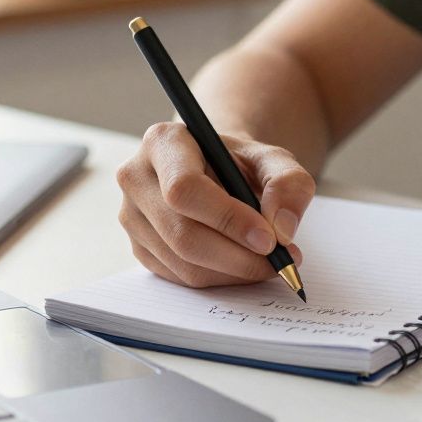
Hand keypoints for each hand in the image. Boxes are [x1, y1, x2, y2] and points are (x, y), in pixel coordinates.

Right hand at [116, 122, 314, 286]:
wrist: (217, 171)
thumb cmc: (240, 163)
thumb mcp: (273, 159)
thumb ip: (288, 183)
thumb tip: (282, 229)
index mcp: (163, 142)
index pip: (184, 188)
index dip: (228, 219)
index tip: (269, 239)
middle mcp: (136, 178)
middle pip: (182, 234)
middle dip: (238, 257)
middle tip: (279, 261)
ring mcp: (132, 216)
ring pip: (183, 263)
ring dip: (234, 272)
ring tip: (268, 262)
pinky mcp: (139, 248)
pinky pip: (180, 278)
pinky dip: (220, 279)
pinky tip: (243, 265)